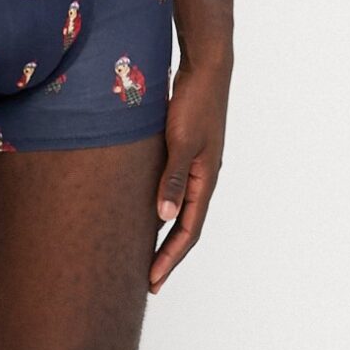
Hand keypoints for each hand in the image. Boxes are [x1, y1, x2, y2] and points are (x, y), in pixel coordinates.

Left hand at [149, 56, 229, 293]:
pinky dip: (160, 208)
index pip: (189, 231)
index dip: (171, 258)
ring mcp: (195, 166)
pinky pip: (172, 191)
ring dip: (163, 234)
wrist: (206, 68)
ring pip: (179, 210)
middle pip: (186, 226)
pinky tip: (143, 212)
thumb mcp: (182, 141)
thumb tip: (165, 217)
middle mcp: (203, 178)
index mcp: (206, 180)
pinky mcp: (185, 153)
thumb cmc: (194, 102)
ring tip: (143, 255)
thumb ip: (173, 178)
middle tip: (148, 281)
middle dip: (167, 255)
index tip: (152, 280)